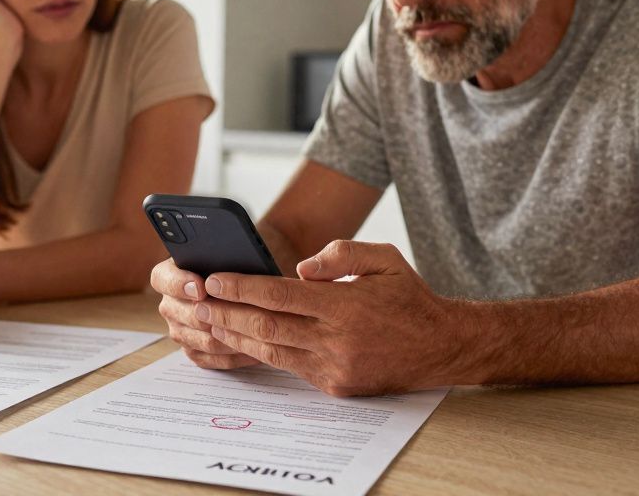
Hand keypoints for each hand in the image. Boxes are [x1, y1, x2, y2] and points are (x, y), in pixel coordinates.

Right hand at [150, 258, 259, 368]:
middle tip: (234, 314)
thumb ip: (225, 254)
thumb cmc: (240, 263)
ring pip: (199, 339)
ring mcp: (180, 328)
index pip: (162, 278)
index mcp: (171, 273)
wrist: (249, 286)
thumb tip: (231, 262)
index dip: (178, 283)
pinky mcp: (194, 350)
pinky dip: (231, 354)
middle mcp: (171, 303)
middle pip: (180, 314)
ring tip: (251, 332)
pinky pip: (209, 358)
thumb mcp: (233, 250)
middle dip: (208, 314)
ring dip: (224, 336)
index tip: (200, 287)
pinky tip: (253, 347)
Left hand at [195, 240, 472, 395]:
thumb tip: (301, 268)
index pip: (280, 296)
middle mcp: (336, 340)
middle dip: (226, 314)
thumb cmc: (408, 297)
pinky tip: (241, 340)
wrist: (441, 347)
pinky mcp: (335, 386)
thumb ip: (341, 254)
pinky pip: (289, 367)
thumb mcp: (383, 258)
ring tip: (208, 321)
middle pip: (266, 327)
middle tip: (197, 302)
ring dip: (235, 336)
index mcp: (345, 305)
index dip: (241, 288)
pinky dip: (261, 353)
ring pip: (271, 352)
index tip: (213, 279)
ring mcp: (334, 367)